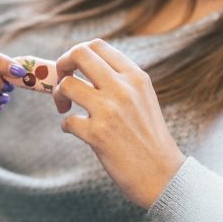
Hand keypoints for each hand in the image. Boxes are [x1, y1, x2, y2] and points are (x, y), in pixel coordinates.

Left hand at [54, 38, 186, 208]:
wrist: (163, 176)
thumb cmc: (150, 139)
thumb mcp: (143, 99)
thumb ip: (121, 81)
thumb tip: (84, 69)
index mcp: (136, 77)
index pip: (98, 46)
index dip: (77, 54)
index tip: (75, 70)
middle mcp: (123, 88)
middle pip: (79, 54)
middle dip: (62, 65)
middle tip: (63, 82)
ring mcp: (110, 110)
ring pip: (67, 84)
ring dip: (58, 95)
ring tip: (65, 109)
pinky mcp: (98, 135)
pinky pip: (68, 120)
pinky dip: (66, 125)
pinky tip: (75, 131)